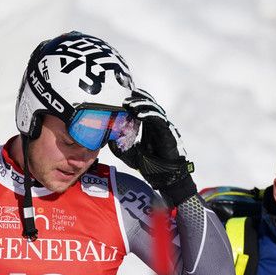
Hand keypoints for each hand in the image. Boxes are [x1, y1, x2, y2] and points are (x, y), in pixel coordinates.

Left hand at [109, 88, 196, 205]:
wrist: (165, 177)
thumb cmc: (149, 165)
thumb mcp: (128, 154)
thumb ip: (119, 146)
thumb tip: (107, 138)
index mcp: (149, 126)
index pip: (142, 107)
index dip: (134, 99)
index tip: (121, 96)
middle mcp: (157, 124)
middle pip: (149, 104)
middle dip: (136, 98)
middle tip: (123, 98)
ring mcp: (164, 127)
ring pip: (154, 109)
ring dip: (141, 104)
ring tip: (129, 103)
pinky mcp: (168, 133)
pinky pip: (159, 120)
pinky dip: (149, 115)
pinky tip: (138, 114)